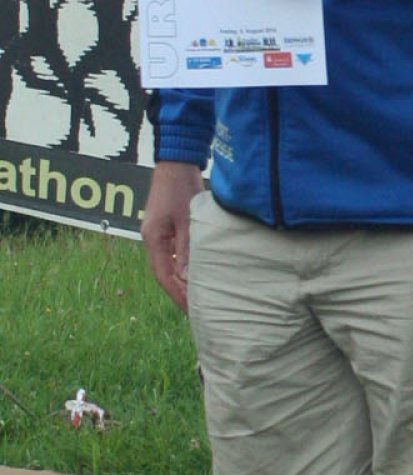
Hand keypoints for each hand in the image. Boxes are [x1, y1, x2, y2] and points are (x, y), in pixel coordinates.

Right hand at [141, 160, 202, 311]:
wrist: (177, 162)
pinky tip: (196, 276)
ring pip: (169, 265)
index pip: (164, 276)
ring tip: (198, 299)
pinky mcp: (167, 228)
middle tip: (197, 312)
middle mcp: (152, 240)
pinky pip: (173, 255)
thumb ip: (188, 249)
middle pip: (165, 274)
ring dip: (182, 282)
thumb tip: (188, 278)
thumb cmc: (182, 188)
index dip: (177, 295)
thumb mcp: (188, 221)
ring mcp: (158, 234)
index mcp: (153, 240)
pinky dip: (184, 268)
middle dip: (179, 293)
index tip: (191, 311)